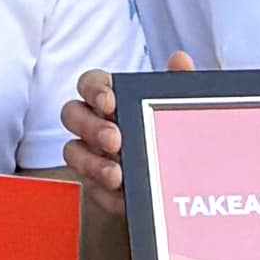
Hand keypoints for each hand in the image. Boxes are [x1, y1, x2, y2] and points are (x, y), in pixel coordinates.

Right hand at [61, 49, 184, 211]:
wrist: (186, 185)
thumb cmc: (173, 134)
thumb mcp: (181, 109)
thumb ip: (180, 84)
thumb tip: (180, 60)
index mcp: (111, 97)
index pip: (90, 83)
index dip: (94, 89)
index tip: (110, 101)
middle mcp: (95, 123)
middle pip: (72, 114)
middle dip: (91, 126)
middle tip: (115, 140)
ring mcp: (93, 155)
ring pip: (72, 152)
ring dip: (91, 163)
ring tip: (116, 176)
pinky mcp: (98, 187)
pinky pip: (91, 190)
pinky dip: (107, 196)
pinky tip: (124, 199)